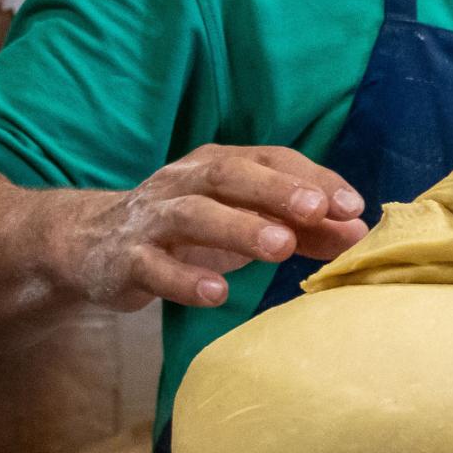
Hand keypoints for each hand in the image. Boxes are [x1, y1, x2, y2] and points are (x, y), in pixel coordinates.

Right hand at [59, 145, 367, 310]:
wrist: (94, 245)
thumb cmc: (189, 231)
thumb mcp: (247, 221)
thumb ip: (304, 227)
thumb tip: (359, 231)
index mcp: (218, 165)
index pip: (270, 159)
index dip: (311, 178)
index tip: (351, 205)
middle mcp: (184, 182)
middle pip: (230, 175)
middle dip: (276, 190)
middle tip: (317, 209)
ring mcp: (151, 218)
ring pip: (193, 214)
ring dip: (238, 228)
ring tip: (280, 248)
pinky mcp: (125, 258)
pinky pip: (153, 266)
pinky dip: (184, 278)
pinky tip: (216, 292)